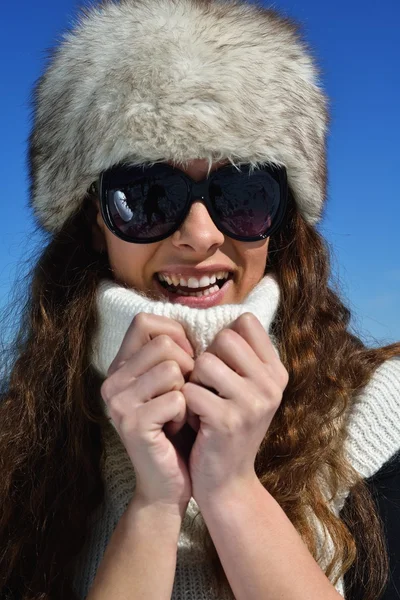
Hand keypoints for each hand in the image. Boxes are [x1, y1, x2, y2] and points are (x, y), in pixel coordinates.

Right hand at [101, 313, 194, 516]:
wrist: (168, 483)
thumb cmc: (177, 428)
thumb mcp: (172, 383)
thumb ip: (174, 352)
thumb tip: (196, 322)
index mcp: (120, 366)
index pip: (145, 321)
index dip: (175, 335)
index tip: (186, 360)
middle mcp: (112, 380)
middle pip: (164, 344)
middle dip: (187, 368)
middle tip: (183, 396)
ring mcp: (118, 402)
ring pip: (173, 370)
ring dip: (187, 393)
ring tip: (177, 414)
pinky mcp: (132, 424)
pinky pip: (177, 399)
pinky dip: (185, 414)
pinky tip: (174, 429)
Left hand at [181, 313, 288, 503]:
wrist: (226, 482)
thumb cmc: (227, 427)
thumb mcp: (246, 389)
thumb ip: (241, 357)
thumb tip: (227, 317)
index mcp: (277, 372)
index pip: (246, 322)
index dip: (224, 338)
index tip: (220, 364)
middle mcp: (271, 384)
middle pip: (224, 338)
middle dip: (206, 359)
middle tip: (206, 387)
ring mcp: (252, 403)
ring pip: (205, 361)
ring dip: (193, 381)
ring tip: (199, 403)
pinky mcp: (227, 420)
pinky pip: (190, 389)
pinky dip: (183, 403)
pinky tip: (192, 420)